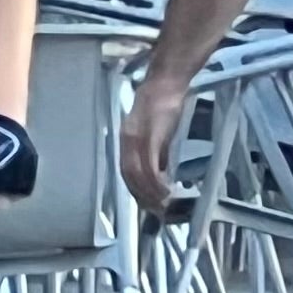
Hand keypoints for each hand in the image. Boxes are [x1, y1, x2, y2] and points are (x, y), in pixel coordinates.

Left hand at [119, 72, 187, 215]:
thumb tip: (161, 172)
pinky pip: (151, 166)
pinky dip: (157, 182)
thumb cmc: (164, 104)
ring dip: (150, 192)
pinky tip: (167, 189)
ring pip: (139, 174)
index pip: (125, 171)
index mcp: (126, 139)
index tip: (146, 203)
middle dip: (141, 196)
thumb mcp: (157, 131)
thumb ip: (156, 151)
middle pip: (129, 176)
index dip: (135, 190)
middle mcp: (127, 140)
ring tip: (163, 203)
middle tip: (155, 209)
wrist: (167, 82)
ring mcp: (137, 138)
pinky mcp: (151, 137)